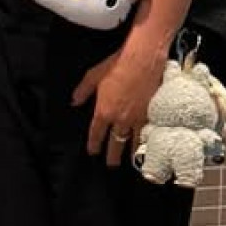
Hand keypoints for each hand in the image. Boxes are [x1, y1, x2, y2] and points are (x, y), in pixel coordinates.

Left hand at [72, 47, 159, 168]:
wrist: (143, 61)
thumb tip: (74, 102)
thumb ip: (82, 91)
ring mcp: (137, 118)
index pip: (96, 133)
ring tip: (129, 161)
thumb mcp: (93, 76)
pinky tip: (146, 146)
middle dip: (112, 155)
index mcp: (103, 111)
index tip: (93, 152)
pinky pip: (147, 133)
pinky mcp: (151, 114)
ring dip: (130, 152)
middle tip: (111, 164)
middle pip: (114, 142)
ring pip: (132, 140)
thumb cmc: (116, 66)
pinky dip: (145, 141)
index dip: (94, 144)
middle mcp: (119, 119)